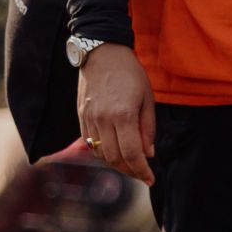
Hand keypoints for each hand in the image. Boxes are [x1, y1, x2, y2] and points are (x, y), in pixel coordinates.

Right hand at [75, 43, 156, 181]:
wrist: (102, 52)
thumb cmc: (130, 73)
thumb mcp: (147, 98)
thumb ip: (148, 128)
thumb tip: (148, 154)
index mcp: (123, 115)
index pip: (131, 154)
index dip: (141, 170)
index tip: (151, 179)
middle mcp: (103, 120)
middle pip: (114, 158)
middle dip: (130, 171)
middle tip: (142, 174)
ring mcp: (89, 118)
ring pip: (100, 153)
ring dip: (116, 164)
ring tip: (130, 165)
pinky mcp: (81, 116)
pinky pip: (90, 143)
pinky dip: (103, 153)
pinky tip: (114, 152)